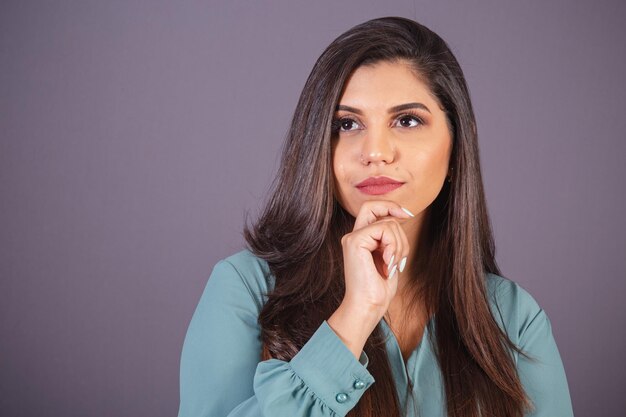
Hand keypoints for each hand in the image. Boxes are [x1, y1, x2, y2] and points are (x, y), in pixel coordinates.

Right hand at [327, 201, 412, 358]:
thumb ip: (391, 238)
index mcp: (360, 239)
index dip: (389, 206)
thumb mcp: (390, 257)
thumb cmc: (379, 289)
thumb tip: (402, 216)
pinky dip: (393, 246)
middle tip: (404, 235)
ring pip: (387, 223)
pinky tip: (388, 263)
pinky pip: (383, 230)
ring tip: (394, 264)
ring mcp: (352, 238)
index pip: (371, 209)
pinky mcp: (354, 242)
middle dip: (394, 214)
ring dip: (399, 244)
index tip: (407, 215)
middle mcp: (353, 236)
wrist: (368, 306)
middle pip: (373, 206)